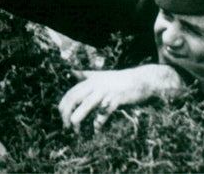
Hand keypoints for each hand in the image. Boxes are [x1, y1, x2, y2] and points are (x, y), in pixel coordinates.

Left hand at [58, 65, 183, 133]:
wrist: (142, 79)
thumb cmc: (120, 79)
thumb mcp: (101, 75)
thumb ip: (86, 75)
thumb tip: (70, 72)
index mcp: (91, 79)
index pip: (71, 91)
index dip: (63, 104)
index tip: (61, 116)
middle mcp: (96, 84)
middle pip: (74, 98)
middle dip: (66, 113)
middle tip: (65, 126)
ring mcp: (106, 91)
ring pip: (86, 105)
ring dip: (77, 119)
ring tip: (75, 130)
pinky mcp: (116, 99)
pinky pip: (103, 113)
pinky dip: (98, 123)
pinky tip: (96, 130)